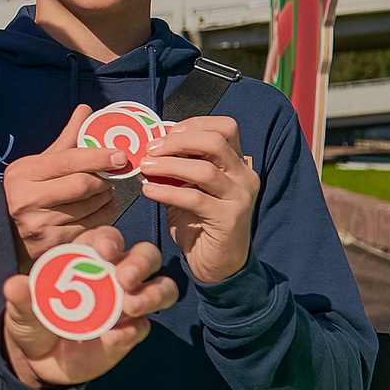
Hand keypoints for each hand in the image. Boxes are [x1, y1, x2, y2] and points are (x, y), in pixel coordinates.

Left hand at [0, 228, 179, 387]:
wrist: (40, 361)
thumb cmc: (35, 320)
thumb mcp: (21, 310)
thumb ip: (21, 298)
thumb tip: (14, 285)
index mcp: (88, 258)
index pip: (107, 238)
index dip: (110, 240)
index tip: (104, 251)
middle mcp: (115, 275)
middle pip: (146, 256)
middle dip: (141, 262)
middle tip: (125, 278)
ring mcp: (128, 303)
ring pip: (161, 288)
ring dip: (152, 293)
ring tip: (130, 306)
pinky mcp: (131, 331)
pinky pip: (143, 327)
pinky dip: (131, 331)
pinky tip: (111, 338)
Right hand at [2, 105, 123, 258]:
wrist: (5, 231)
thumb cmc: (27, 191)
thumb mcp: (39, 164)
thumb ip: (66, 140)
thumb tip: (86, 110)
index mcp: (24, 173)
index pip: (69, 161)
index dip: (99, 157)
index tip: (120, 156)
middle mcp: (28, 200)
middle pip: (83, 185)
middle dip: (104, 180)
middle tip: (110, 176)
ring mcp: (39, 226)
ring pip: (91, 208)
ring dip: (107, 198)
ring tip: (104, 192)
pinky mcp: (52, 245)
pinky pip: (91, 228)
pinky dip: (103, 217)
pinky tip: (100, 210)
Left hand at [138, 115, 259, 285]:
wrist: (216, 264)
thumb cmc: (199, 223)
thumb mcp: (188, 188)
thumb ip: (178, 167)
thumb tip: (149, 148)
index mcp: (237, 163)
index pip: (225, 127)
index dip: (195, 124)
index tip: (166, 132)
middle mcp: (244, 176)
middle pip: (216, 142)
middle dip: (179, 141)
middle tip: (151, 149)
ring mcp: (240, 197)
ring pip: (204, 169)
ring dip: (169, 165)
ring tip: (145, 167)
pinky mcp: (229, 218)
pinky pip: (194, 198)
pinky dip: (167, 191)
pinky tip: (148, 191)